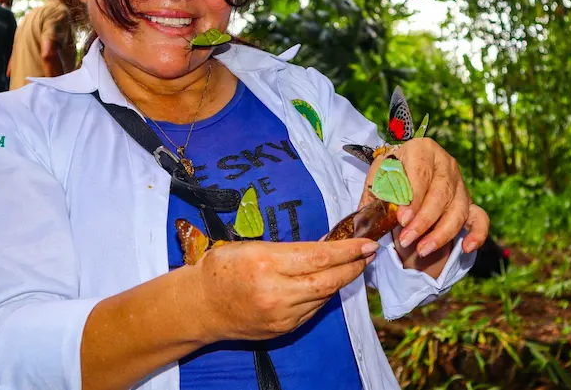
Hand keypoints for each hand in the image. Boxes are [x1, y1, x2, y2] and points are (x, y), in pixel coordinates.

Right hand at [192, 238, 376, 341]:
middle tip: (369, 253)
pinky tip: (328, 282)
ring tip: (354, 264)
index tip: (366, 242)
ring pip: (323, 296)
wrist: (200, 305)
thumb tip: (324, 246)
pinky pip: (312, 309)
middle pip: (328, 279)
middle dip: (354, 265)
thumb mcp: (252, 246)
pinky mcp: (282, 328)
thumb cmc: (222, 268)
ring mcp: (280, 314)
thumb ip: (288, 249)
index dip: (347, 250)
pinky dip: (323, 294)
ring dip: (342, 280)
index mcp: (266, 262)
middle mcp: (276, 291)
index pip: (319, 256)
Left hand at [359, 138, 488, 259]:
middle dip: (423, 222)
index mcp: (422, 149)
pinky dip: (477, 234)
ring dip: (441, 234)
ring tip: (421, 250)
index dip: (413, 199)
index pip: (421, 174)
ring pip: (457, 211)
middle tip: (406, 240)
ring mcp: (460, 183)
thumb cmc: (390, 173)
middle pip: (441, 195)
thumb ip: (374, 196)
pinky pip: (480, 218)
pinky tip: (466, 247)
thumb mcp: (376, 178)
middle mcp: (446, 164)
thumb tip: (368, 220)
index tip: (402, 219)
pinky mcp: (469, 202)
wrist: (405, 170)